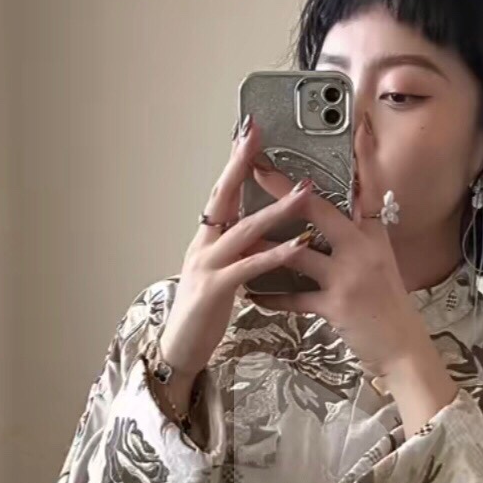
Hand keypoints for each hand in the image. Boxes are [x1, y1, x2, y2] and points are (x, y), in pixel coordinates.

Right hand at [157, 116, 316, 376]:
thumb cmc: (203, 314)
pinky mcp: (215, 289)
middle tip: (258, 135)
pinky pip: (250, 267)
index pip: (222, 192)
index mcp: (207, 239)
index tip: (249, 133)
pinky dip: (275, 254)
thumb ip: (238, 251)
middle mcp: (204, 245)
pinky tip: (298, 245)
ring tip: (303, 191)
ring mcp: (207, 265)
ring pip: (244, 229)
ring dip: (276, 208)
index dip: (235, 162)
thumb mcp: (222, 274)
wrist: (179, 349)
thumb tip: (261, 232)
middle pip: (224, 196)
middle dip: (242, 164)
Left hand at [242, 148, 423, 378]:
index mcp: (374, 236)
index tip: (351, 127)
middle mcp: (362, 250)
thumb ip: (362, 239)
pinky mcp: (336, 305)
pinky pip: (294, 298)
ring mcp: (349, 277)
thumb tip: (343, 217)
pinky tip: (253, 296)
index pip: (367, 187)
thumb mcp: (383, 263)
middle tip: (259, 170)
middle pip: (319, 210)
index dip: (360, 157)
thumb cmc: (390, 307)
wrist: (404, 350)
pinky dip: (271, 297)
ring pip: (298, 252)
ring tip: (239, 238)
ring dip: (264, 246)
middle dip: (284, 191)